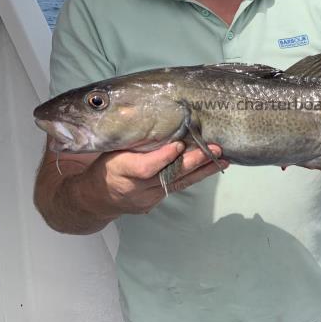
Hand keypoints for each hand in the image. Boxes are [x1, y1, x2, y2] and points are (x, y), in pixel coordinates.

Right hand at [89, 141, 228, 214]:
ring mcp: (148, 198)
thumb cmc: (106, 165)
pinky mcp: (156, 201)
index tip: (180, 144)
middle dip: (194, 163)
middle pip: (169, 176)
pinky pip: (178, 187)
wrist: (97, 198)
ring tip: (223, 159)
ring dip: (203, 171)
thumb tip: (159, 119)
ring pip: (179, 183)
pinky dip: (196, 176)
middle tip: (214, 150)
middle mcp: (137, 188)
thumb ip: (134, 142)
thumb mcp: (112, 150)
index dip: (164, 157)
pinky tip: (211, 167)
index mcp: (121, 171)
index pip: (146, 168)